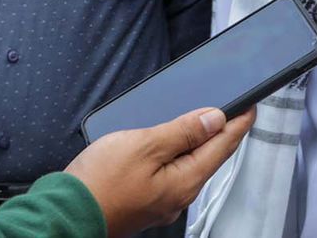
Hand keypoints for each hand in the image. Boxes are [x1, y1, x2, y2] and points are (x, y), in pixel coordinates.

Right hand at [66, 107, 253, 236]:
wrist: (65, 212)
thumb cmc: (99, 183)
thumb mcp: (145, 145)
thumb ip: (182, 131)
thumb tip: (214, 119)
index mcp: (184, 182)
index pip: (223, 147)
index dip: (238, 122)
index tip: (251, 105)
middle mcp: (178, 195)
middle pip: (209, 157)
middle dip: (221, 131)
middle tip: (233, 108)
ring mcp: (161, 199)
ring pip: (190, 164)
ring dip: (198, 140)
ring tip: (206, 119)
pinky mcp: (144, 198)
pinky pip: (171, 171)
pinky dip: (177, 151)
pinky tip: (171, 140)